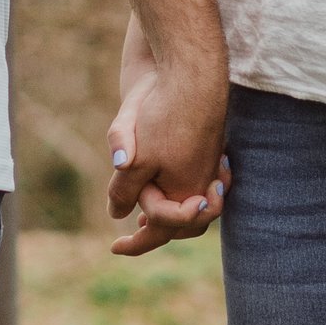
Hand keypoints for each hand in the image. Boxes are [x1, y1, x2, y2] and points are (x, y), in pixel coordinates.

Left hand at [106, 53, 229, 258]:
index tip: (115, 248)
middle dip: (159, 234)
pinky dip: (183, 194)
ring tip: (149, 217)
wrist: (193, 76)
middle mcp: (202, 186)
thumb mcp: (135, 160)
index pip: (161, 231)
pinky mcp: (210, 149)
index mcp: (184, 194)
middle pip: (185, 226)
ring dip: (173, 215)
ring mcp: (210, 167)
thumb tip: (115, 214)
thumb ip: (124, 191)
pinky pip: (199, 183)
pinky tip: (167, 185)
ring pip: (194, 205)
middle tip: (133, 238)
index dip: (136, 244)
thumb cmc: (164, 118)